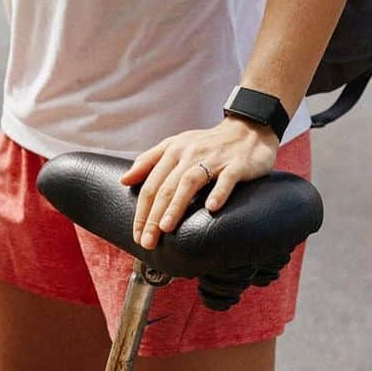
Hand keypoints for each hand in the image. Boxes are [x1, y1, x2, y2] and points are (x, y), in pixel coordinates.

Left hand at [120, 117, 278, 247]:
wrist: (247, 129)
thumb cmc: (207, 144)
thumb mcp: (176, 145)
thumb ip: (149, 161)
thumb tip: (124, 180)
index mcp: (173, 150)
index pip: (151, 183)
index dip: (141, 210)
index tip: (136, 234)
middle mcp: (189, 153)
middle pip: (166, 186)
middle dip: (153, 215)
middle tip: (147, 242)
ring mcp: (213, 159)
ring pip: (190, 181)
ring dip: (176, 204)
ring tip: (166, 227)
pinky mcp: (237, 165)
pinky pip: (226, 180)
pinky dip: (218, 193)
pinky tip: (211, 209)